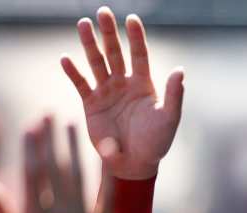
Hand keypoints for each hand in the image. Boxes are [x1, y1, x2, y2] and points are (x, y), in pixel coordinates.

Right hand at [0, 117, 111, 212]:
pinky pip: (106, 195)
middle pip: (55, 167)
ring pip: (80, 176)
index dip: (32, 145)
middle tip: (51, 113)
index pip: (32, 171)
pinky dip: (106, 174)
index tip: (31, 125)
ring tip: (74, 125)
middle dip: (52, 138)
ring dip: (76, 148)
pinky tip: (106, 154)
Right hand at [61, 6, 182, 179]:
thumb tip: (180, 70)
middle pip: (116, 53)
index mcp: (144, 85)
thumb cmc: (156, 142)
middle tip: (103, 12)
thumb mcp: (169, 118)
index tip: (132, 18)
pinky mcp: (91, 104)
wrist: (135, 163)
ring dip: (90, 45)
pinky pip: (81, 84)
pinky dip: (73, 72)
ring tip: (83, 24)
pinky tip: (66, 58)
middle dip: (109, 33)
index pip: (140, 55)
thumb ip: (174, 95)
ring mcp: (107, 92)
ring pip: (97, 63)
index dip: (136, 37)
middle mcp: (124, 84)